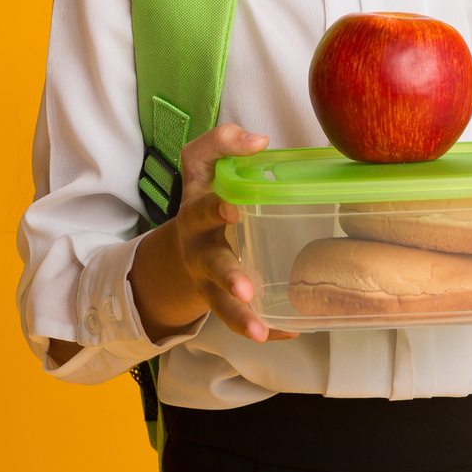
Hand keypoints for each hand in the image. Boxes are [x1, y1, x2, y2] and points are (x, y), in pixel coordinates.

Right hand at [129, 124, 298, 344]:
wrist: (184, 241)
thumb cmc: (205, 194)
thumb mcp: (204, 162)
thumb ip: (225, 142)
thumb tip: (260, 140)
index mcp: (196, 211)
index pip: (202, 207)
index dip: (215, 207)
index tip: (234, 207)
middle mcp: (199, 249)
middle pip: (211, 264)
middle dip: (228, 276)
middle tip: (246, 288)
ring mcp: (209, 279)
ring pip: (221, 303)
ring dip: (239, 317)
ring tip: (259, 330)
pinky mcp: (223, 300)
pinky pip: (241, 319)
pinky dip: (267, 327)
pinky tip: (287, 331)